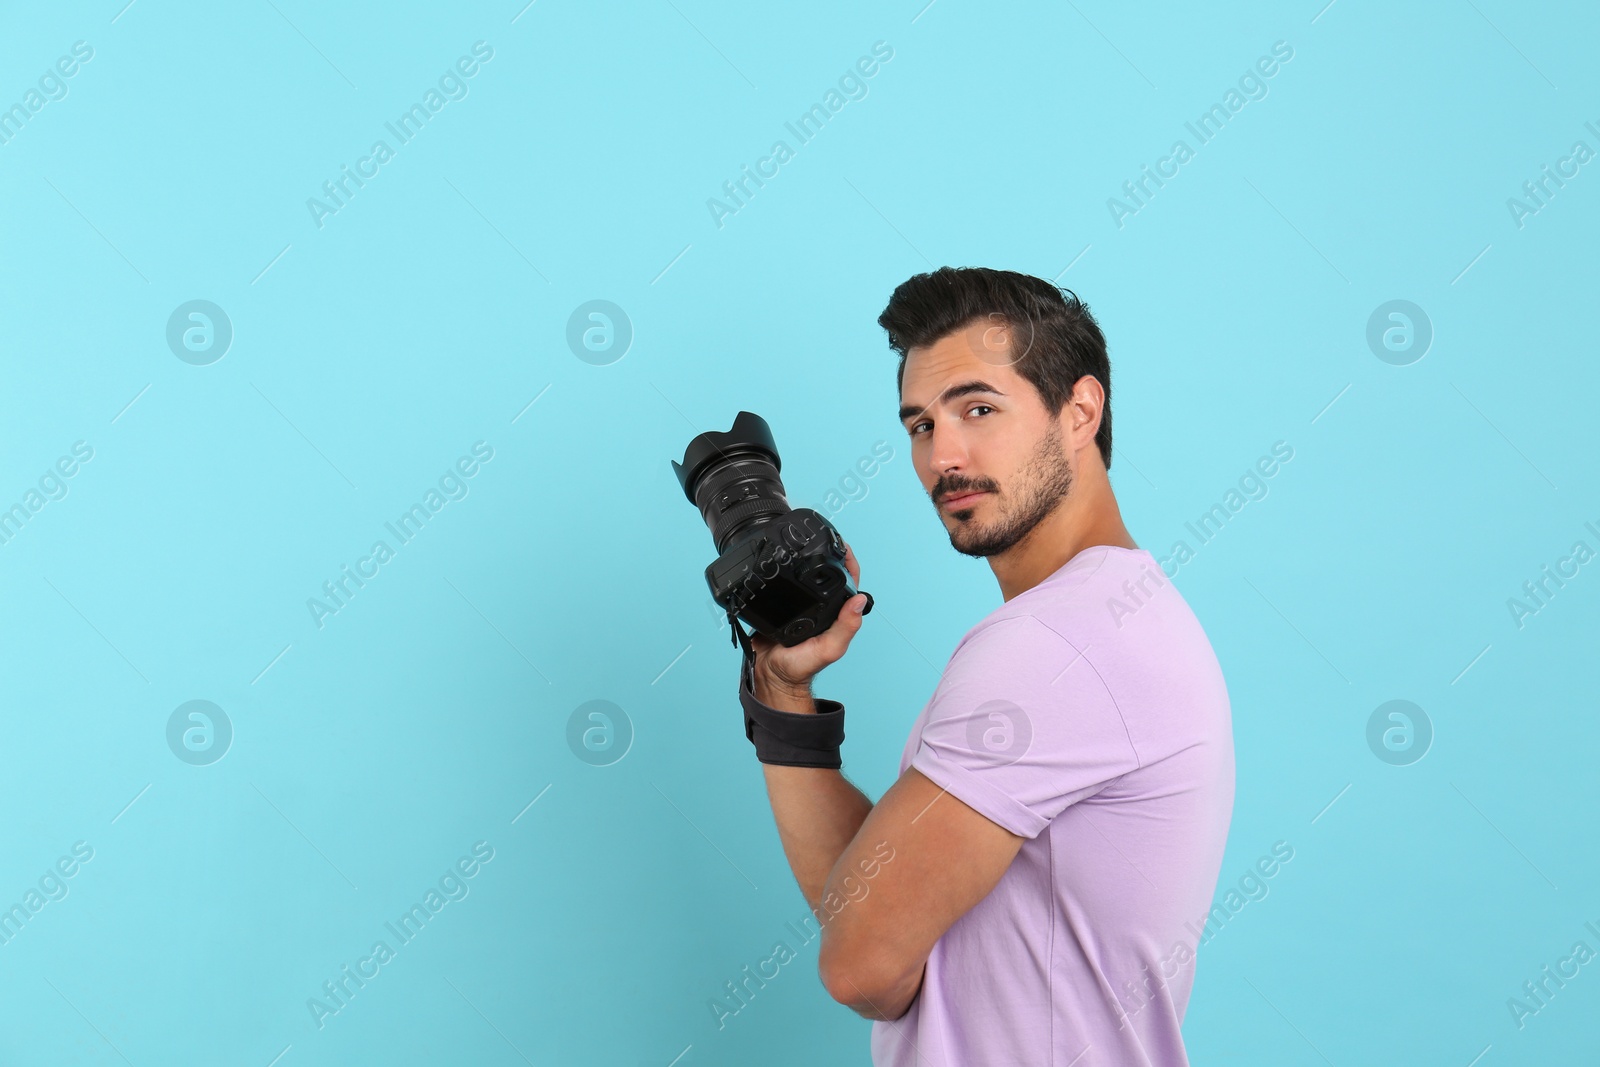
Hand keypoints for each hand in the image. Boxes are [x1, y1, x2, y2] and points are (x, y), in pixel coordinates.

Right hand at [748, 541, 869, 703]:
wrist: (771, 675)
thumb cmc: (801, 667)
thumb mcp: (828, 648)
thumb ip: (845, 627)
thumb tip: (860, 602)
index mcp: (836, 614)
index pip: (849, 582)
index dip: (848, 561)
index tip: (842, 544)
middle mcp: (820, 607)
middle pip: (827, 574)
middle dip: (827, 554)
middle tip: (822, 536)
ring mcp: (800, 605)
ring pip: (804, 576)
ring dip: (804, 561)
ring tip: (803, 543)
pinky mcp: (779, 605)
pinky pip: (781, 585)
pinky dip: (782, 572)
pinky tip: (780, 563)